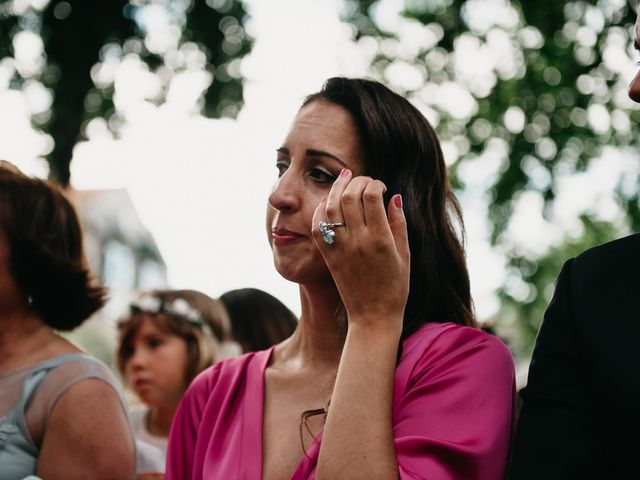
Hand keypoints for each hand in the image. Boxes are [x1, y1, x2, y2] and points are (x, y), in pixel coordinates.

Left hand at [311, 169, 409, 331]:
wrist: (372, 316)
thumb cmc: (395, 287)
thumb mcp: (405, 255)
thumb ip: (399, 224)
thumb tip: (395, 197)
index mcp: (380, 240)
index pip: (372, 197)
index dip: (375, 184)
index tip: (381, 186)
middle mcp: (358, 241)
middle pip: (349, 197)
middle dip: (356, 181)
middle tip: (363, 180)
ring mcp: (340, 248)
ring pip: (331, 207)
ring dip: (337, 188)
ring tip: (344, 178)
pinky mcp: (328, 256)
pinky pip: (317, 226)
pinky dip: (321, 209)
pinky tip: (329, 201)